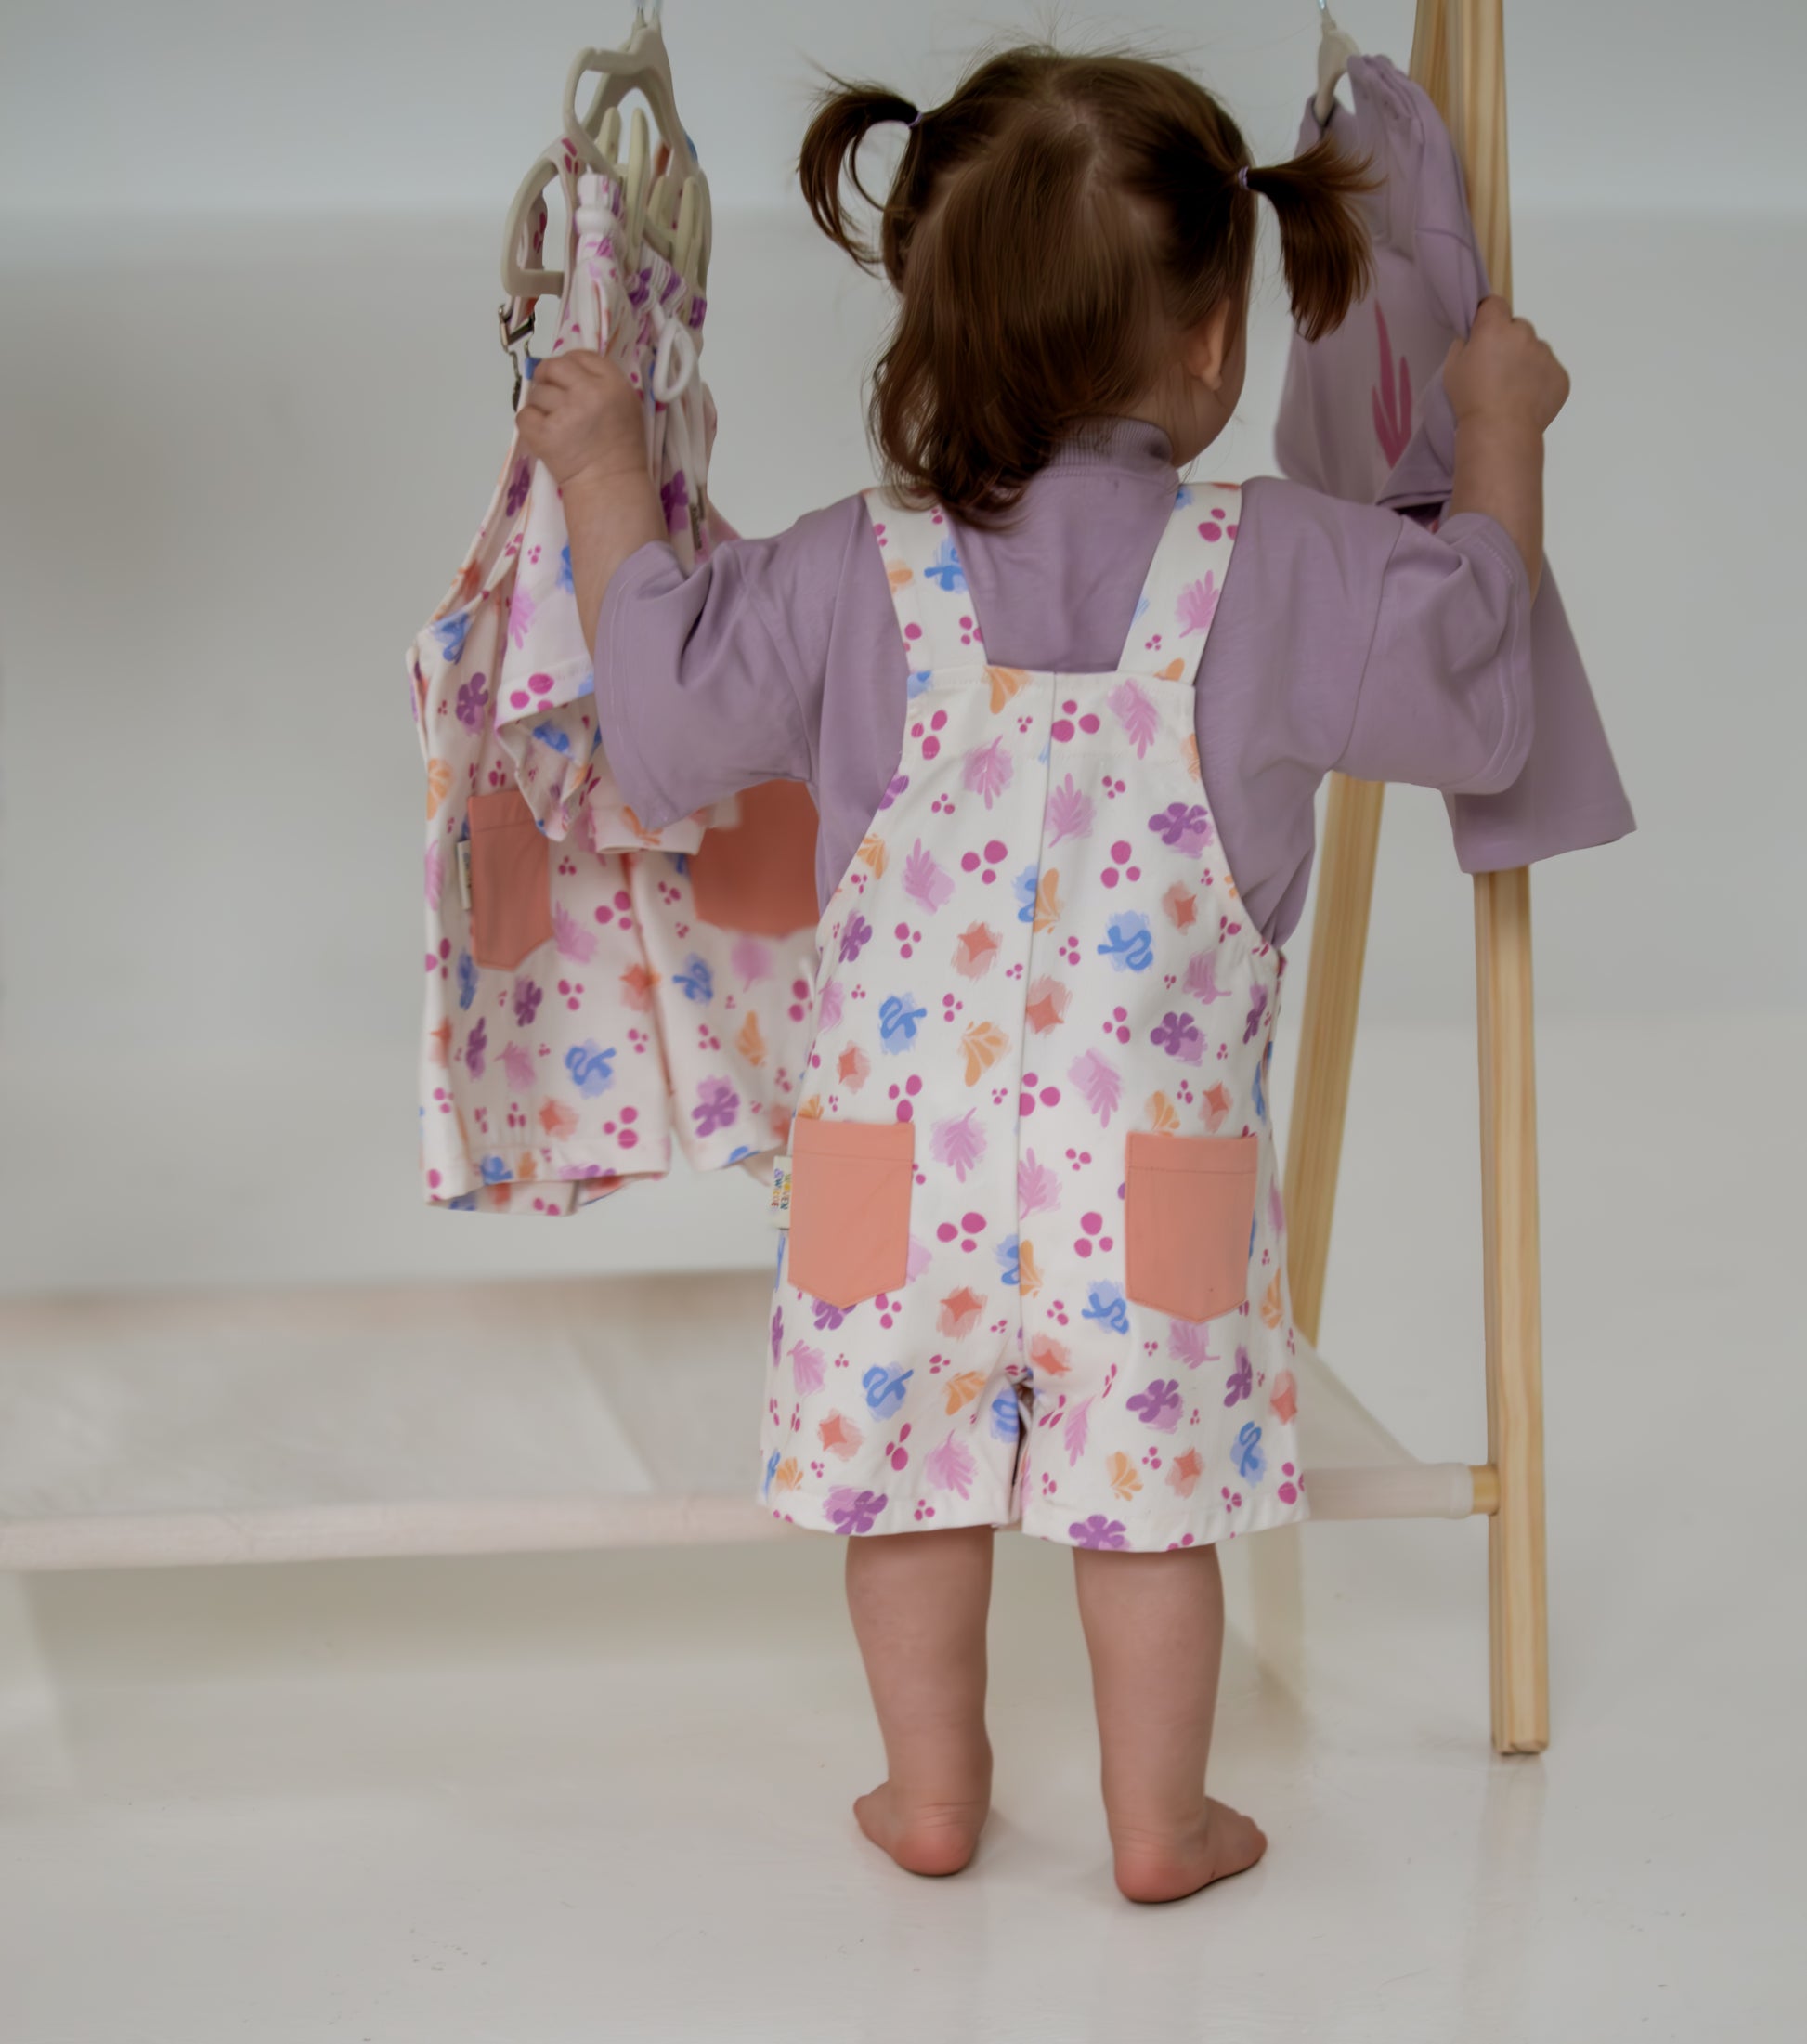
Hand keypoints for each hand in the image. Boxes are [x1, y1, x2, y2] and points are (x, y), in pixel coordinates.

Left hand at [516, 350, 646, 490]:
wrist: (611, 486)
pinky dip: (530, 424)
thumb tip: (566, 369)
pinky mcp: (545, 434)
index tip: (567, 379)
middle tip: (551, 397)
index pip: (581, 355)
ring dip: (541, 406)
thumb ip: (601, 382)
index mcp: (613, 384)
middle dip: (547, 377)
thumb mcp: (625, 405)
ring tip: (556, 425)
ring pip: (537, 393)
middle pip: (554, 366)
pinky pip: (524, 415)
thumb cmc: (621, 448)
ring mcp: (566, 413)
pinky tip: (544, 435)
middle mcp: (589, 393)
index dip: (569, 364)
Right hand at [1443, 296, 1568, 436]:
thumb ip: (1464, 345)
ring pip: (1535, 350)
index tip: (1483, 334)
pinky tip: (1526, 400)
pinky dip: (1539, 381)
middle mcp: (1524, 334)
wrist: (1500, 431)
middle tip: (1497, 370)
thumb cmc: (1470, 400)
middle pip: (1518, 327)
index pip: (1494, 303)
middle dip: (1509, 341)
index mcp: (1495, 328)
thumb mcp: (1452, 369)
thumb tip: (1475, 339)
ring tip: (1512, 390)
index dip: (1488, 317)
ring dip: (1526, 362)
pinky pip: (1549, 371)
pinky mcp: (1560, 375)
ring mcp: (1546, 354)